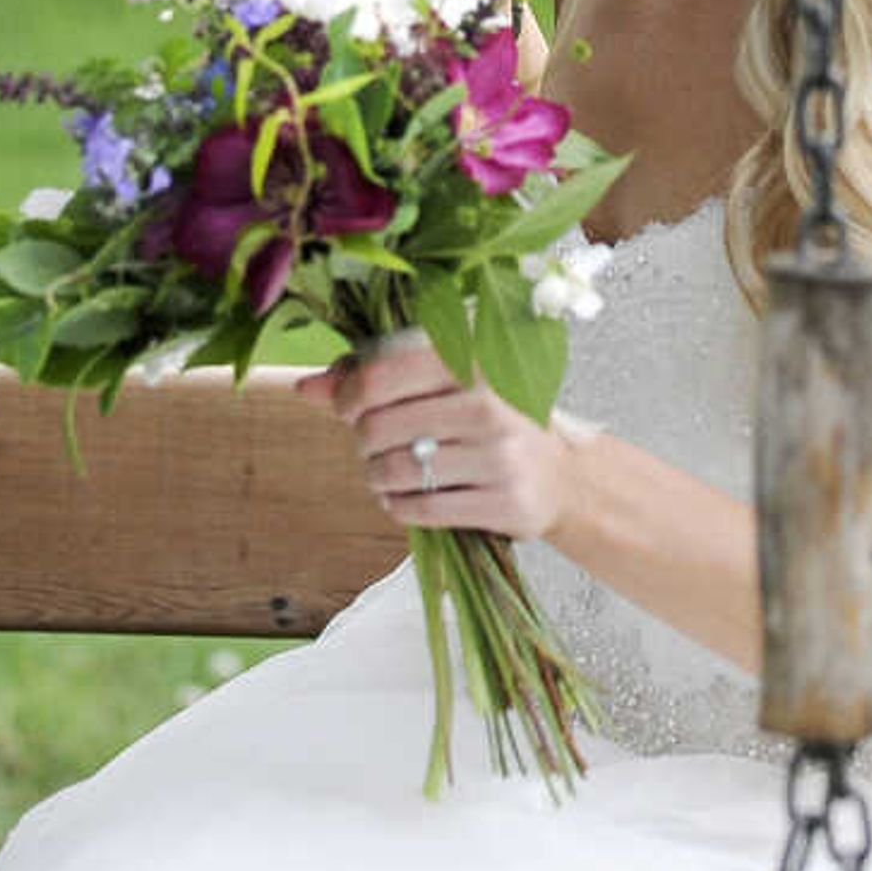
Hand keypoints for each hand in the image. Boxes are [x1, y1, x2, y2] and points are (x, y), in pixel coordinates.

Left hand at [297, 335, 575, 541]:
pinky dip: (398, 505)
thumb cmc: (494, 421)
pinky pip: (418, 509)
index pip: (380, 375)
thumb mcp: (446, 384)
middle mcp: (487, 405)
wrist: (565, 476)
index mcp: (472, 361)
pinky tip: (407, 496)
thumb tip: (306, 387)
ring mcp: (497, 456)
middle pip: (378, 428)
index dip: (346, 395)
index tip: (347, 407)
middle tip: (376, 445)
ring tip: (391, 472)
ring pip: (395, 472)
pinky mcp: (502, 502)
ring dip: (378, 477)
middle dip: (364, 442)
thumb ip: (376, 377)